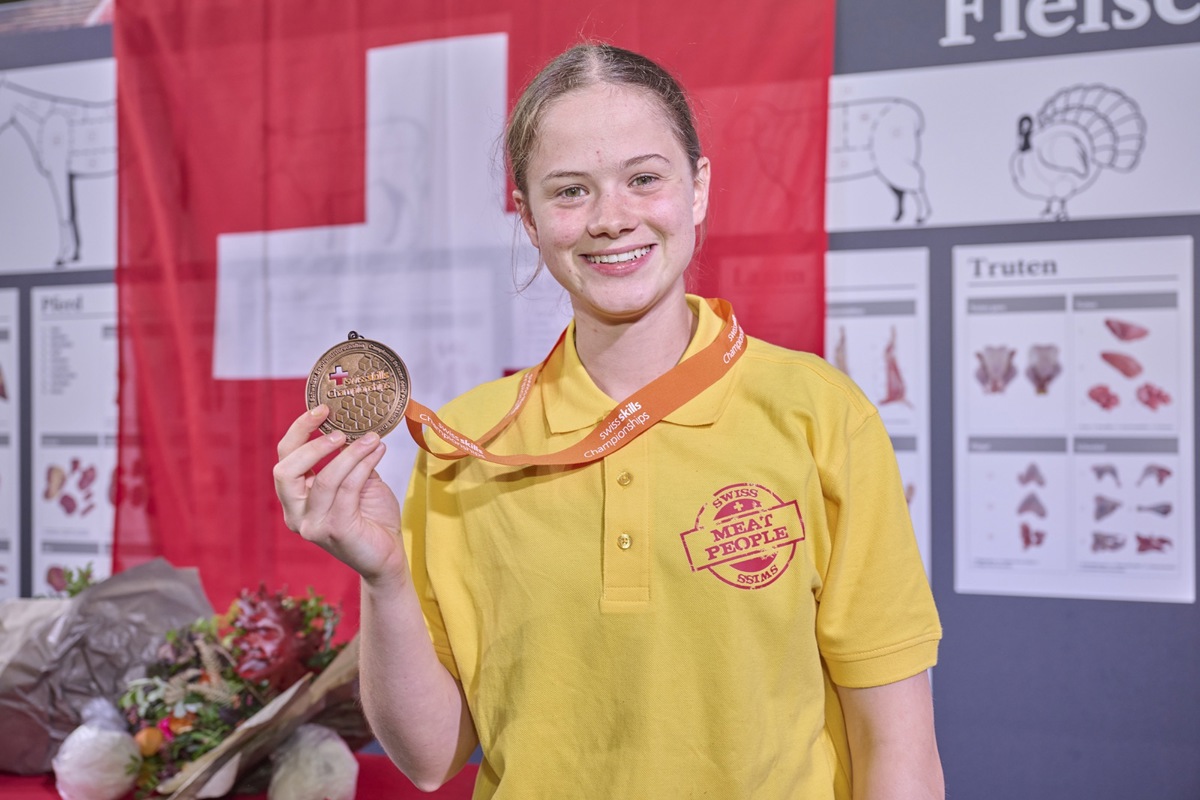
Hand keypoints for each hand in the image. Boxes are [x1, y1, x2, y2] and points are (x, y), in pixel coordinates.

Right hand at [274, 405, 404, 583]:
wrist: (387, 555)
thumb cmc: (371, 518)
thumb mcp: (357, 481)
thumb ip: (347, 460)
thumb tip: (353, 425)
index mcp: (294, 499)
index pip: (284, 459)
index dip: (299, 431)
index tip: (322, 409)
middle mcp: (295, 514)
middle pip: (286, 470)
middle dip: (312, 443)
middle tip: (341, 429)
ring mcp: (312, 525)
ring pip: (323, 478)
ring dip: (350, 453)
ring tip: (372, 438)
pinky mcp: (335, 531)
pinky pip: (347, 489)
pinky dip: (363, 465)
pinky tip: (378, 452)